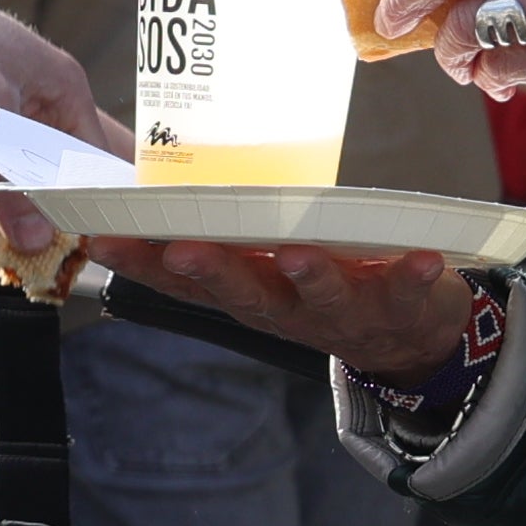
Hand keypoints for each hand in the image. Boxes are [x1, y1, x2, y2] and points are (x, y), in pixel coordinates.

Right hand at [56, 236, 483, 380]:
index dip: (143, 263)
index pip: (185, 283)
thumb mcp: (266, 272)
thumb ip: (229, 240)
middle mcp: (287, 310)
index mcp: (248, 294)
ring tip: (298, 254)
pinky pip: (405, 292)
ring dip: (308, 276)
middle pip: (244, 293)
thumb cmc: (325, 286)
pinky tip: (422, 256)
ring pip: (319, 297)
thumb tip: (163, 184)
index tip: (103, 238)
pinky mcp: (399, 307)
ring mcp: (342, 313)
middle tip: (185, 249)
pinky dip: (412, 274)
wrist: (411, 342)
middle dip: (214, 271)